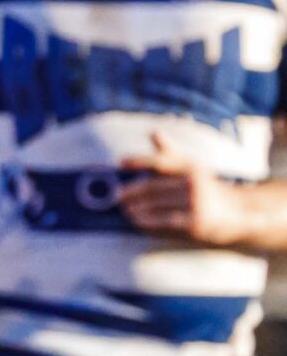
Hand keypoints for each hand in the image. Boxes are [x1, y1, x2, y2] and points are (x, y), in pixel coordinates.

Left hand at [119, 132, 249, 245]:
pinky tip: (137, 223)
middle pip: (153, 188)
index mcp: (191, 168)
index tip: (121, 162)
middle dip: (131, 193)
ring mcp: (195, 204)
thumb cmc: (207, 188)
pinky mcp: (195, 223)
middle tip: (117, 197)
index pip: (161, 162)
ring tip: (125, 210)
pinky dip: (147, 223)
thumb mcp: (192, 167)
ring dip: (135, 210)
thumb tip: (154, 132)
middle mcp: (194, 183)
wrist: (238, 212)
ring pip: (155, 207)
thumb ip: (170, 153)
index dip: (140, 160)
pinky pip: (163, 223)